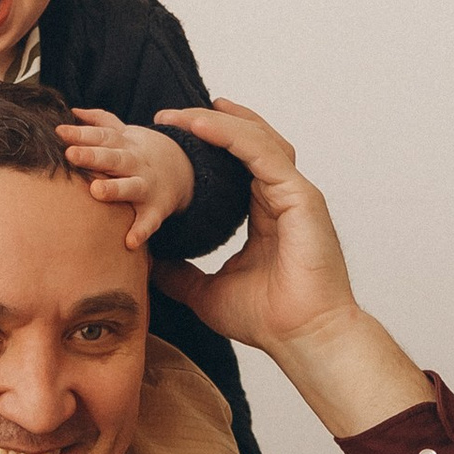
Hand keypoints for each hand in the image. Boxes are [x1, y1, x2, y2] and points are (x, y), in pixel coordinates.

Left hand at [56, 108, 195, 250]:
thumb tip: (73, 111)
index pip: (101, 136)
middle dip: (93, 156)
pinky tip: (129, 241)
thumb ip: (100, 121)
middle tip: (71, 154)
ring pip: (131, 187)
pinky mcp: (156, 209)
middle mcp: (134, 164)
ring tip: (97, 191)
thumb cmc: (139, 153)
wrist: (184, 169)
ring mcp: (146, 186)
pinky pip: (149, 221)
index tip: (60, 132)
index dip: (81, 134)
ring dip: (115, 189)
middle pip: (113, 158)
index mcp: (123, 145)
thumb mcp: (124, 133)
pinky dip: (142, 231)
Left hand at [151, 99, 428, 437]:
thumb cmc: (268, 320)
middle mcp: (283, 196)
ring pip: (256, 138)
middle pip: (248, 140)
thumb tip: (150, 264)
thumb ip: (182, 274)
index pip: (237, 163)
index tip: (171, 137)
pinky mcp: (301, 197)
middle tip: (168, 116)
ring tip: (179, 115)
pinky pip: (262, 152)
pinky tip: (201, 125)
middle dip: (209, 122)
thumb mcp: (207, 293)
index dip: (207, 144)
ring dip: (216, 122)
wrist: (303, 338)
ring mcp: (296, 193)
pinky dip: (231, 135)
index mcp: (266, 213)